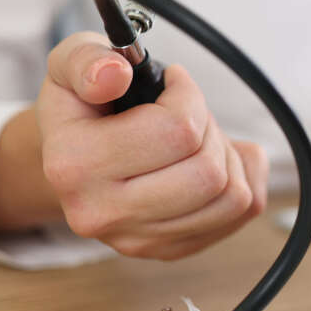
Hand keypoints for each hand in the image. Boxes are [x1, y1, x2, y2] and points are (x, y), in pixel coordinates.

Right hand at [33, 32, 267, 258]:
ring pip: (233, 196)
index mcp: (74, 165)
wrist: (73, 159)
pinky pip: (241, 213)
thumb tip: (114, 74)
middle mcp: (102, 214)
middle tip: (186, 115)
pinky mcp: (170, 250)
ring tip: (196, 140)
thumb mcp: (69, 65)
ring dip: (227, 157)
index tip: (174, 83)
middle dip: (209, 129)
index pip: (178, 130)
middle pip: (208, 171)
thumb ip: (88, 60)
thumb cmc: (83, 107)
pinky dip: (241, 178)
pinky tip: (210, 162)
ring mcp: (138, 240)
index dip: (188, 95)